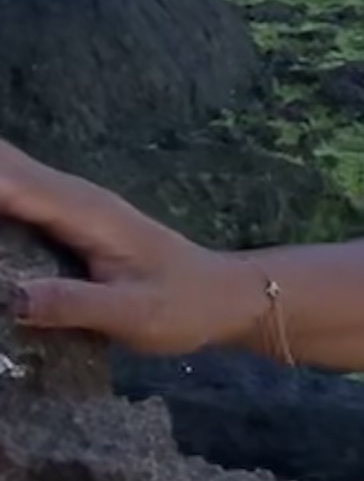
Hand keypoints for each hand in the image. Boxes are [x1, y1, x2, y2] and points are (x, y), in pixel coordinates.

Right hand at [0, 140, 247, 360]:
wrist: (225, 295)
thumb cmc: (185, 305)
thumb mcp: (134, 315)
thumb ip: (74, 306)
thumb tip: (10, 298)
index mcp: (85, 211)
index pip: (11, 182)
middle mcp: (73, 197)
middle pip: (2, 166)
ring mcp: (68, 206)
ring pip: (6, 176)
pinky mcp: (64, 222)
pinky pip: (13, 197)